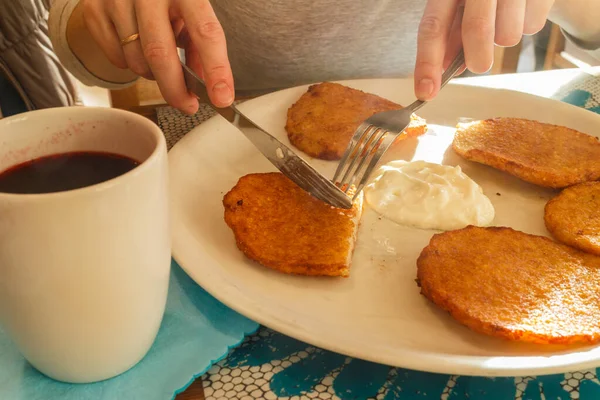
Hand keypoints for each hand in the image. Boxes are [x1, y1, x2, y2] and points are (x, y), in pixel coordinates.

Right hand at [81, 0, 233, 112]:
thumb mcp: (191, 12)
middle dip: (176, 89)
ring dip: (152, 74)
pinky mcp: (94, 9)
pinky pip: (116, 58)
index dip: (216, 69)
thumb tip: (207, 87)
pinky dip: (129, 64)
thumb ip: (200, 46)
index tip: (222, 97)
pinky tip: (136, 47)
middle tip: (187, 105)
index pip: (205, 32)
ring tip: (159, 60)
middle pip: (160, 53)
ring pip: (136, 60)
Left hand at [414, 0, 553, 100]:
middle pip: (476, 30)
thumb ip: (451, 36)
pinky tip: (522, 9)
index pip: (432, 27)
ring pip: (507, 36)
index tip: (426, 92)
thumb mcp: (461, 6)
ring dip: (503, 40)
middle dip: (477, 58)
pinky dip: (525, 26)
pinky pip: (532, 27)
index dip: (427, 63)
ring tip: (504, 18)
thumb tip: (445, 70)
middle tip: (479, 64)